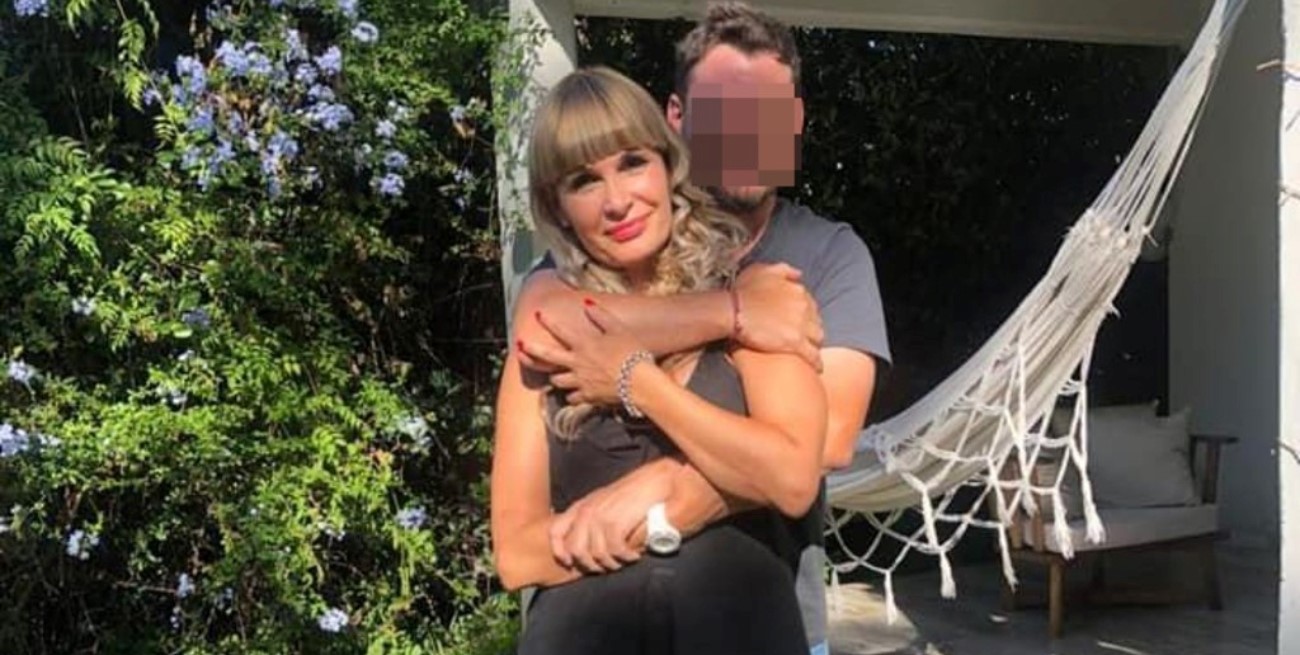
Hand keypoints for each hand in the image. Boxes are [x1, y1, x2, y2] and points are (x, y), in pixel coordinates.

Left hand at [518, 299, 650, 406]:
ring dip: (555, 377)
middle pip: (547, 358)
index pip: (560, 330)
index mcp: (584, 345)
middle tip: (519, 347)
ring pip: (557, 381)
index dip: (548, 321)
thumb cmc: (633, 354)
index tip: (537, 314)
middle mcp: (577, 363)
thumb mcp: (619, 330)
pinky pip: (573, 398)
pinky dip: (571, 396)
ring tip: (552, 376)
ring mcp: (580, 382)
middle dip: (531, 351)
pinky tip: (572, 394)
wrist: (640, 384)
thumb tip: (587, 303)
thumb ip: (601, 316)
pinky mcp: (588, 397)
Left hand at [549, 459, 679, 572]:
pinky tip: (634, 554)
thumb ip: (592, 522)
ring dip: (612, 562)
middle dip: (591, 564)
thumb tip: (586, 551)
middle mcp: (586, 511)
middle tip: (607, 566)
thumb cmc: (632, 494)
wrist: (654, 481)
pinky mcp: (615, 523)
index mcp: (580, 506)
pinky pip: (615, 551)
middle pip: (575, 550)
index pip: (554, 531)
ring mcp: (599, 517)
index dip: (559, 551)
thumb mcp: (604, 504)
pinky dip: (626, 557)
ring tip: (624, 559)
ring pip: (596, 554)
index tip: (570, 563)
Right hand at [733, 263, 823, 368]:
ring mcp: (800, 325)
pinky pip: (813, 355)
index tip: (799, 320)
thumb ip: (784, 270)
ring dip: (815, 344)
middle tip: (802, 336)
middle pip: (816, 321)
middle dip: (811, 328)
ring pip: (818, 338)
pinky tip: (816, 367)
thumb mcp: (762, 271)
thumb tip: (799, 275)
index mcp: (797, 290)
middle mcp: (804, 306)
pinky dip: (816, 361)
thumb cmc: (742, 291)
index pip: (811, 304)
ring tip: (808, 350)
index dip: (806, 313)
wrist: (731, 311)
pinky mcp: (794, 343)